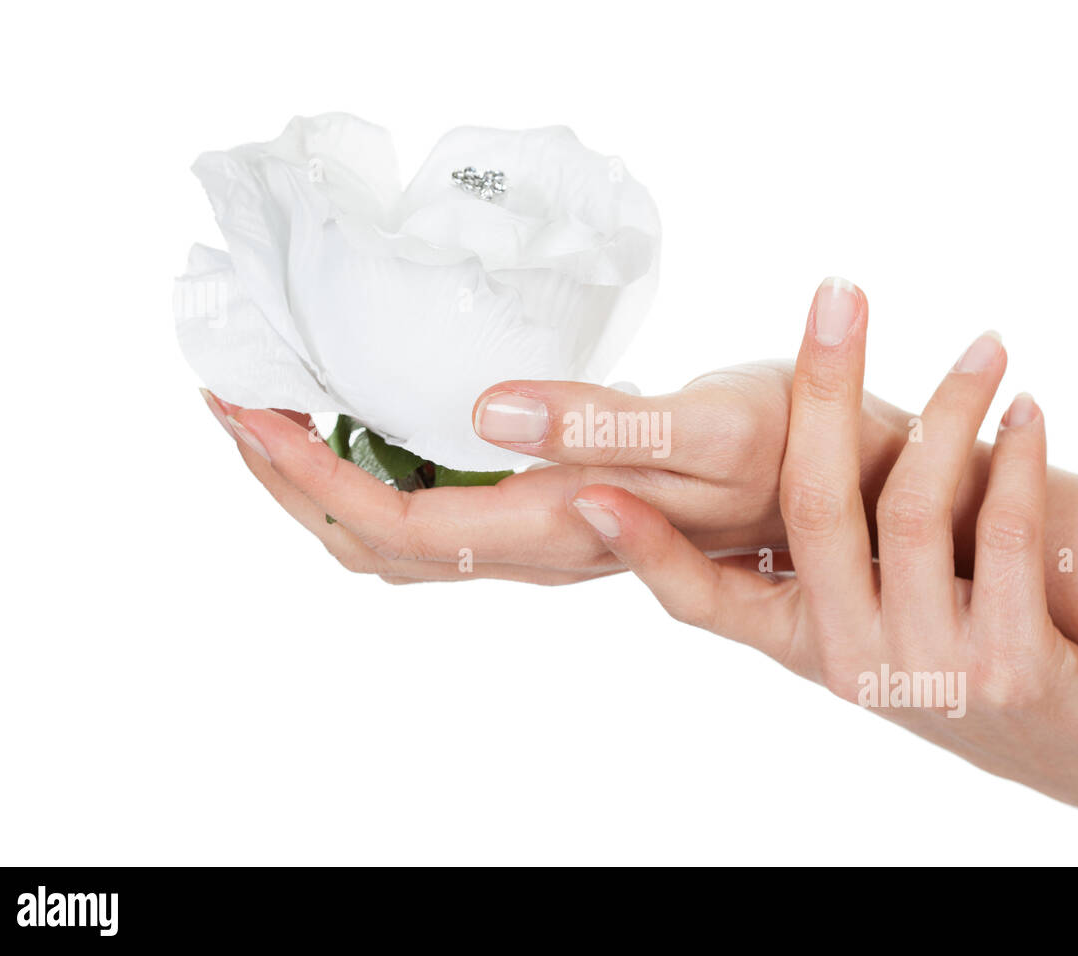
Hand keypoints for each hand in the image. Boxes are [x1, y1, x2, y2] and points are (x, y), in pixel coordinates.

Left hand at [199, 361, 803, 583]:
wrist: (845, 484)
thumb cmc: (791, 452)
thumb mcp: (708, 427)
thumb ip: (600, 422)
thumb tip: (484, 410)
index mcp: (557, 526)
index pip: (396, 522)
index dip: (309, 478)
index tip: (249, 409)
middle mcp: (538, 545)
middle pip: (374, 542)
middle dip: (290, 483)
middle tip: (233, 404)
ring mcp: (545, 534)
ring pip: (400, 534)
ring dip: (324, 484)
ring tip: (277, 417)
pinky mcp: (557, 508)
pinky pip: (438, 511)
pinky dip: (378, 473)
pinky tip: (370, 424)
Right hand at [569, 279, 1077, 819]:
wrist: (1073, 748)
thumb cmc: (960, 657)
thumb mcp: (874, 621)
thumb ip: (827, 560)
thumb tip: (793, 449)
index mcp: (808, 642)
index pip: (706, 600)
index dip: (649, 548)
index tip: (589, 492)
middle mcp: (854, 660)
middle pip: (815, 509)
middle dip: (823, 391)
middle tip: (837, 298)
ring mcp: (931, 670)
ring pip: (913, 513)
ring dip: (950, 412)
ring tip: (983, 346)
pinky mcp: (1014, 667)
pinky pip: (1006, 538)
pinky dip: (1017, 462)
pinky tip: (1028, 409)